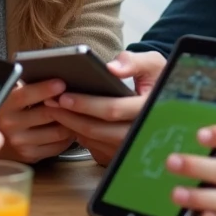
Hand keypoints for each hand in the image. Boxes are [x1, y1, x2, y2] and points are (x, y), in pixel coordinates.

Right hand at [0, 80, 74, 162]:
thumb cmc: (8, 110)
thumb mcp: (9, 95)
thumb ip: (25, 87)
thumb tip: (53, 78)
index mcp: (5, 105)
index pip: (26, 95)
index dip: (45, 89)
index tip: (61, 83)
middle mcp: (10, 125)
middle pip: (47, 114)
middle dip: (66, 105)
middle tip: (80, 98)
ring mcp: (20, 143)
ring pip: (57, 132)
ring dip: (71, 122)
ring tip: (78, 112)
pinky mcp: (30, 156)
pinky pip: (57, 147)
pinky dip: (68, 137)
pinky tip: (70, 128)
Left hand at [43, 51, 165, 164]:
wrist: (166, 101)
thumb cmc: (156, 79)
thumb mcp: (153, 64)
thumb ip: (134, 61)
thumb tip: (112, 68)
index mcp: (149, 110)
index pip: (113, 110)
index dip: (86, 104)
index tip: (64, 96)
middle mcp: (140, 134)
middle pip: (97, 129)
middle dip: (70, 116)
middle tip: (50, 102)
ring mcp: (130, 147)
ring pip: (93, 140)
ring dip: (70, 126)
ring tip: (53, 109)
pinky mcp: (122, 154)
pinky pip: (94, 148)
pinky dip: (78, 134)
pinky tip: (66, 120)